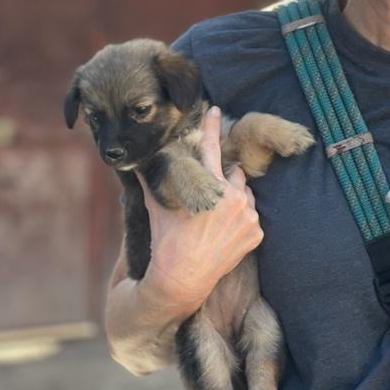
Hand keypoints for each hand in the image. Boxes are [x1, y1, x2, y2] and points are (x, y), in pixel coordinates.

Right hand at [139, 107, 263, 312]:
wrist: (182, 279)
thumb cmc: (166, 240)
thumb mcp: (157, 207)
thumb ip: (150, 180)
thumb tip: (133, 161)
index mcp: (209, 187)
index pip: (211, 149)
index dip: (212, 127)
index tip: (215, 110)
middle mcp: (233, 198)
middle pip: (235, 173)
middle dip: (224, 178)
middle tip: (210, 195)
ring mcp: (248, 216)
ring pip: (245, 194)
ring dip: (234, 199)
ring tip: (215, 218)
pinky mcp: (256, 233)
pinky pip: (251, 216)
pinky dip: (241, 220)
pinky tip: (224, 232)